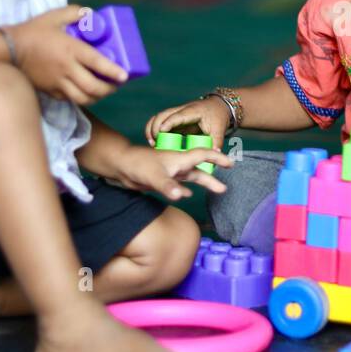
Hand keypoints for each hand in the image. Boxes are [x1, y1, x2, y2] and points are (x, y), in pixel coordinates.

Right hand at [10, 6, 128, 104]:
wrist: (8, 49)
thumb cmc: (33, 32)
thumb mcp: (54, 16)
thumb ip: (75, 13)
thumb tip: (91, 14)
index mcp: (70, 49)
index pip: (97, 63)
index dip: (113, 71)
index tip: (125, 76)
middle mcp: (66, 68)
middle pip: (93, 86)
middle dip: (109, 89)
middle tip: (116, 84)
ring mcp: (57, 82)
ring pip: (83, 98)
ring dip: (97, 98)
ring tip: (104, 92)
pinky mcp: (50, 90)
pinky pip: (70, 99)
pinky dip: (82, 99)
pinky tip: (87, 93)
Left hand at [114, 143, 233, 199]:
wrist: (121, 165)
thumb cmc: (138, 165)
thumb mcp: (154, 176)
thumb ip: (168, 186)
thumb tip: (181, 196)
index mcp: (179, 159)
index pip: (203, 155)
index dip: (217, 158)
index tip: (230, 163)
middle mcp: (177, 164)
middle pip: (200, 170)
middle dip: (214, 176)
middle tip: (226, 184)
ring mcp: (170, 172)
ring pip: (191, 177)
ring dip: (204, 183)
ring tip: (218, 190)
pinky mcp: (162, 179)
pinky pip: (178, 185)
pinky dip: (184, 189)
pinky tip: (187, 195)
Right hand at [145, 96, 230, 145]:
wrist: (218, 107)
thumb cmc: (218, 116)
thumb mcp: (219, 129)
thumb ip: (217, 142)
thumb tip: (215, 154)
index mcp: (192, 111)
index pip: (177, 116)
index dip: (168, 123)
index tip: (161, 132)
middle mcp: (182, 111)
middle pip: (163, 115)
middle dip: (155, 127)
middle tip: (155, 142)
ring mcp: (177, 115)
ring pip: (159, 117)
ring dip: (152, 128)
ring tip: (152, 143)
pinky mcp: (175, 121)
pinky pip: (161, 123)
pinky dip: (155, 131)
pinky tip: (154, 143)